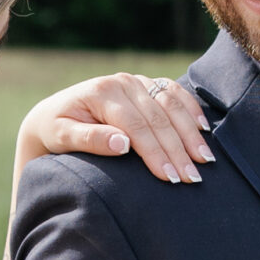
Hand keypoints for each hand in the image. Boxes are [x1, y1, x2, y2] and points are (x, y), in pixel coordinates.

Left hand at [17, 73, 213, 185]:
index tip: (170, 178)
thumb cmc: (57, 130)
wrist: (54, 114)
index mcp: (102, 93)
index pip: (136, 126)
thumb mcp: (63, 137)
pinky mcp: (145, 84)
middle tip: (194, 178)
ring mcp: (136, 81)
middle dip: (179, 149)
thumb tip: (122, 144)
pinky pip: (174, 93)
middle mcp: (122, 82)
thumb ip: (90, 140)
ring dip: (191, 133)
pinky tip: (204, 129)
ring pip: (171, 105)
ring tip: (206, 160)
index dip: (155, 153)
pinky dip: (191, 110)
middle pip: (159, 117)